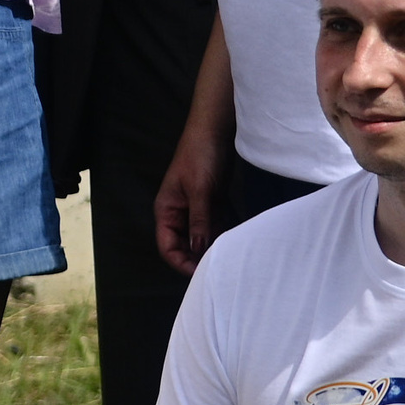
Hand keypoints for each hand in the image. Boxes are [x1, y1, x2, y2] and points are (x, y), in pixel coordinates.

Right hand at [153, 121, 227, 275]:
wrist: (214, 130)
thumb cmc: (200, 156)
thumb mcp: (200, 191)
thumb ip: (199, 222)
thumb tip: (197, 250)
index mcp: (166, 210)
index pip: (168, 247)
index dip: (182, 263)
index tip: (203, 273)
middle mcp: (179, 213)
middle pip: (185, 246)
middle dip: (200, 258)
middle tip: (222, 268)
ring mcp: (195, 208)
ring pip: (202, 237)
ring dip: (215, 246)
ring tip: (233, 257)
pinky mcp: (211, 203)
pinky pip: (217, 226)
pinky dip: (226, 233)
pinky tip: (238, 240)